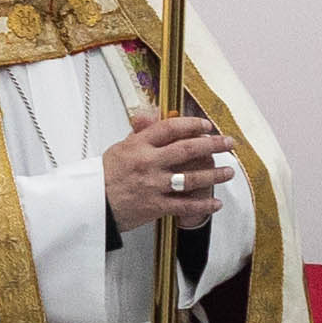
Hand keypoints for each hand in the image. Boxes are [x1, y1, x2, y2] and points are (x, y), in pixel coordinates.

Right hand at [104, 112, 234, 232]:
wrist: (91, 205)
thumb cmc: (104, 176)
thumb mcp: (120, 148)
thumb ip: (141, 133)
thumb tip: (155, 116)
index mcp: (138, 145)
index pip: (170, 128)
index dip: (192, 124)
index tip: (207, 126)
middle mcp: (148, 163)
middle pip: (186, 150)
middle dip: (212, 145)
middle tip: (229, 143)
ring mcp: (153, 185)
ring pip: (190, 178)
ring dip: (214, 175)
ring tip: (229, 172)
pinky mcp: (155, 206)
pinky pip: (184, 205)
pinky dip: (203, 205)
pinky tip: (216, 202)